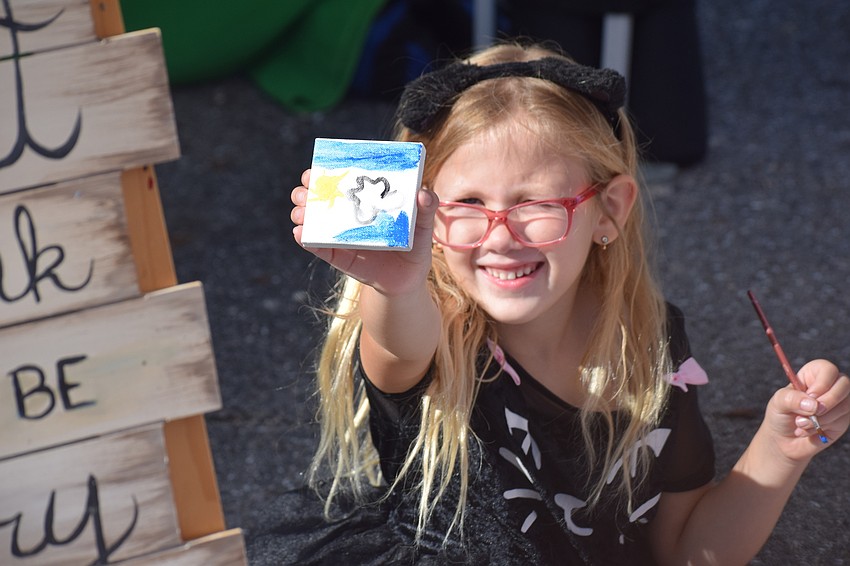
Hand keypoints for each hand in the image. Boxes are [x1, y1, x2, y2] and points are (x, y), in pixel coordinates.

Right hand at [290, 169, 438, 295]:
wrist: (405, 280)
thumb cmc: (414, 246)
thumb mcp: (422, 227)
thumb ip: (426, 209)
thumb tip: (423, 193)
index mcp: (364, 197)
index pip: (341, 177)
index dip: (326, 169)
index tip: (320, 165)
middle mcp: (346, 212)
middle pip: (318, 194)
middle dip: (307, 188)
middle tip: (308, 188)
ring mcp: (338, 233)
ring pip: (310, 217)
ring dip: (301, 211)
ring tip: (302, 212)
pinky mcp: (334, 254)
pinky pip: (315, 245)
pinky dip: (305, 238)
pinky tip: (301, 233)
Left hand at [763, 359, 849, 461]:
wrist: (784, 439)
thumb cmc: (781, 414)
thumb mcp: (778, 403)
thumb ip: (791, 399)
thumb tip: (813, 404)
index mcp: (813, 375)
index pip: (828, 369)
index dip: (822, 382)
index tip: (810, 395)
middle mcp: (830, 385)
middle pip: (844, 384)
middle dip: (827, 401)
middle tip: (811, 413)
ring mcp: (839, 402)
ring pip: (845, 405)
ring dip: (821, 418)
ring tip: (800, 424)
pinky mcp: (843, 418)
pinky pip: (842, 421)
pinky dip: (822, 427)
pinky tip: (809, 430)